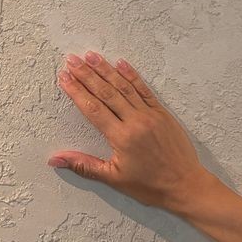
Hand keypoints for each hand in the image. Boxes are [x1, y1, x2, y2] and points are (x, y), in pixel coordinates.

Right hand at [50, 50, 211, 212]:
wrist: (186, 185)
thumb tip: (56, 160)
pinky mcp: (162, 113)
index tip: (64, 78)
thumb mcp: (114, 178)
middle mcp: (136, 121)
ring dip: (106, 70)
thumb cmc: (151, 186)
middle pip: (106, 92)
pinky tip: (121, 64)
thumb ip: (84, 165)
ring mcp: (150, 115)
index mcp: (122, 137)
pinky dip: (132, 76)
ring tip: (91, 56)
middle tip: (72, 60)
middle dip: (87, 74)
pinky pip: (144, 90)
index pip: (93, 108)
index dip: (76, 91)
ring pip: (124, 86)